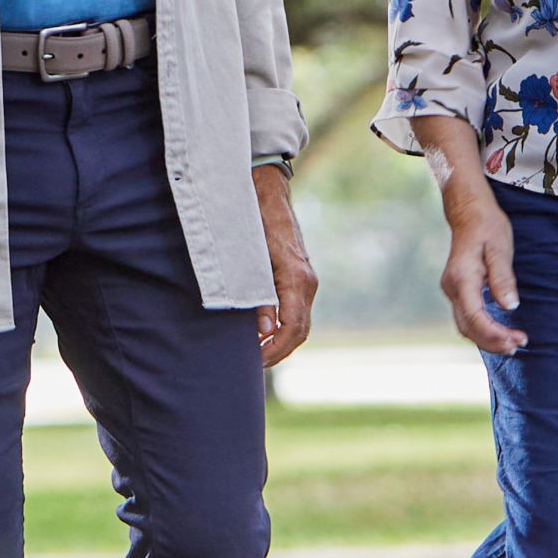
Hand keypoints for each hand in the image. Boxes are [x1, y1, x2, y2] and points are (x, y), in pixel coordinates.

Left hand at [254, 168, 317, 370]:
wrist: (266, 191)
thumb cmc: (253, 221)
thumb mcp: (250, 259)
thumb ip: (257, 294)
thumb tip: (265, 329)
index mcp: (296, 279)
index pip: (293, 328)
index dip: (274, 349)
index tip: (254, 361)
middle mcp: (307, 282)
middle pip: (299, 332)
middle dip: (277, 352)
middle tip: (251, 366)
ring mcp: (306, 280)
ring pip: (299, 323)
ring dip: (280, 342)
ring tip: (255, 355)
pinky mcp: (299, 277)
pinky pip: (296, 311)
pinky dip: (282, 328)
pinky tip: (262, 335)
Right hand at [438, 188, 525, 358]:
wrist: (469, 213)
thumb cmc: (487, 227)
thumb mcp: (500, 249)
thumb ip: (503, 279)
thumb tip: (510, 307)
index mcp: (462, 278)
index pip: (475, 316)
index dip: (495, 334)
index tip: (518, 339)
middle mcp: (452, 287)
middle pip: (468, 327)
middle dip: (492, 341)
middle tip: (519, 345)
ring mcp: (452, 290)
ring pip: (465, 326)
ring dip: (487, 339)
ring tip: (512, 343)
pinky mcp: (458, 291)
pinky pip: (467, 318)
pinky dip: (482, 330)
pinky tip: (500, 333)